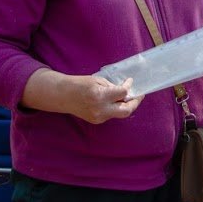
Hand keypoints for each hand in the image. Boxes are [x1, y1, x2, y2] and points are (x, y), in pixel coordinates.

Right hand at [22, 70, 143, 123]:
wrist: (62, 96)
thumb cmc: (80, 84)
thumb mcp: (98, 80)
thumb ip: (112, 86)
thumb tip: (126, 89)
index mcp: (100, 96)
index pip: (123, 93)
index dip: (129, 86)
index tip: (130, 81)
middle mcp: (100, 109)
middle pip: (126, 111)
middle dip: (135, 102)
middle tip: (139, 95)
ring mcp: (98, 117)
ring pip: (119, 114)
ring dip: (126, 105)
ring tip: (128, 97)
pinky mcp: (96, 121)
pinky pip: (111, 115)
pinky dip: (116, 108)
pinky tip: (117, 101)